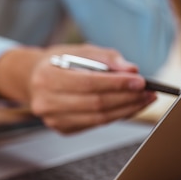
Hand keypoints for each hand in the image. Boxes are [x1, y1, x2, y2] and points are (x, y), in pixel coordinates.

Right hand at [0, 44, 156, 133]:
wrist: (32, 79)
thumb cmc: (58, 62)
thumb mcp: (79, 50)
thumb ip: (105, 58)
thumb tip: (131, 69)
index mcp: (47, 77)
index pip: (88, 82)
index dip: (116, 83)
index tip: (140, 81)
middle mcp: (46, 101)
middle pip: (95, 103)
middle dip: (126, 98)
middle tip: (148, 92)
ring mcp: (52, 119)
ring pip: (97, 118)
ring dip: (125, 110)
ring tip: (144, 100)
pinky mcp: (61, 129)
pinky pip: (94, 124)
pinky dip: (115, 116)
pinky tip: (128, 107)